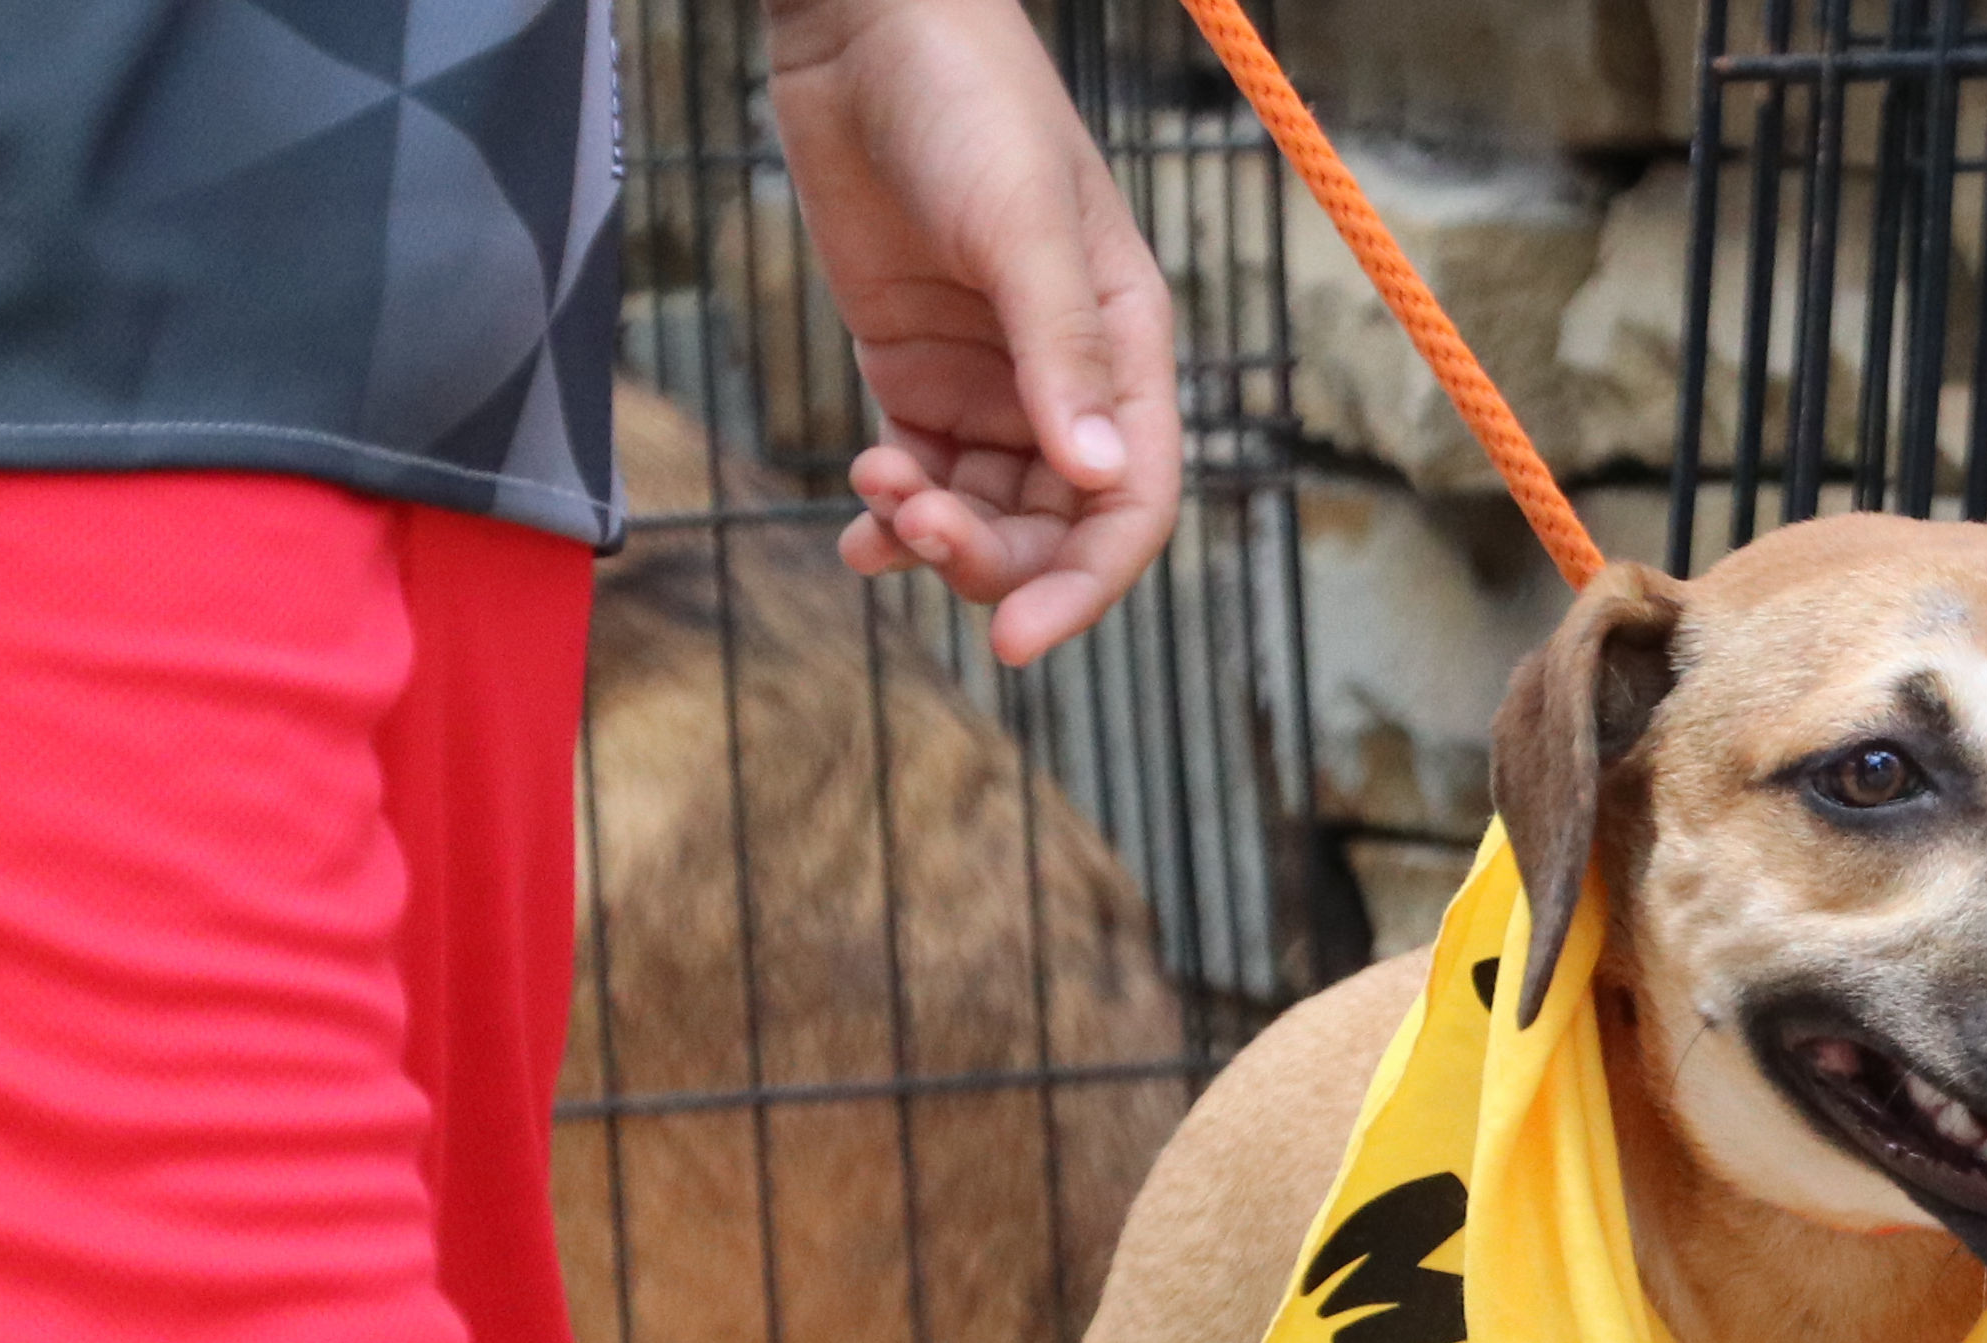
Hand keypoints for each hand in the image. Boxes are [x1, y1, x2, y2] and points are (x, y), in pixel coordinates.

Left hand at [768, 0, 1181, 668]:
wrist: (866, 26)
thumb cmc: (967, 98)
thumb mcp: (1022, 223)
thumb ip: (1058, 350)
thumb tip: (1095, 477)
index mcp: (1126, 350)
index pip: (1130, 504)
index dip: (1084, 583)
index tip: (1016, 637)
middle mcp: (1065, 382)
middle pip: (1052, 528)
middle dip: (989, 555)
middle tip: (915, 529)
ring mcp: (988, 384)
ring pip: (983, 514)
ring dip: (932, 535)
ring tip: (876, 498)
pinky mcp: (914, 374)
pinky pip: (919, 480)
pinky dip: (890, 516)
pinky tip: (856, 528)